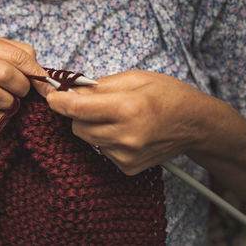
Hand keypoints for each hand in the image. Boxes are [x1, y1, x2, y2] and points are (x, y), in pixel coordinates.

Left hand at [46, 70, 211, 174]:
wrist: (194, 124)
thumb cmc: (168, 96)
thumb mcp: (135, 78)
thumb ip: (100, 85)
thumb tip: (72, 90)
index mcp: (128, 108)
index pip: (78, 108)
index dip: (59, 102)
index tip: (51, 96)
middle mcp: (125, 136)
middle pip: (77, 127)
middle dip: (78, 114)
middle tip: (94, 104)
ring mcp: (126, 155)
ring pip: (88, 140)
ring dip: (92, 126)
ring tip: (115, 117)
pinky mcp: (127, 167)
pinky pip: (101, 151)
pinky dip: (104, 140)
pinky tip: (124, 132)